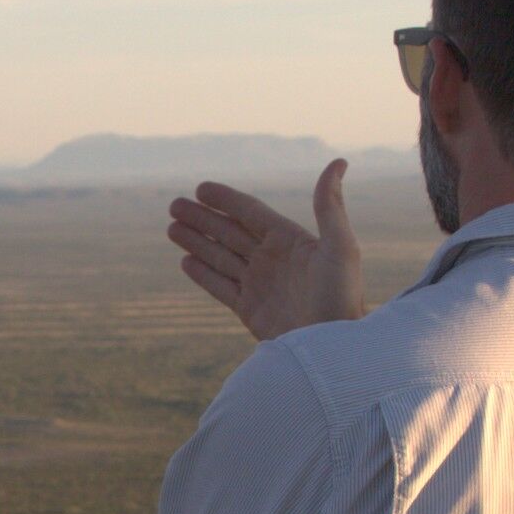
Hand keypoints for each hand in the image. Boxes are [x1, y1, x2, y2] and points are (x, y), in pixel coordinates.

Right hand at [170, 159, 361, 339]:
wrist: (333, 351)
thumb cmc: (343, 298)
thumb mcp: (340, 248)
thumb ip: (330, 206)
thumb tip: (338, 162)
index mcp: (291, 241)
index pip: (251, 213)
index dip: (225, 200)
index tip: (200, 188)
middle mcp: (273, 261)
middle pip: (229, 232)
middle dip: (202, 218)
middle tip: (173, 205)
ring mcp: (260, 286)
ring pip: (220, 257)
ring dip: (196, 242)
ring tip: (171, 228)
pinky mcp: (250, 311)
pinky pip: (221, 288)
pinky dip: (203, 275)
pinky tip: (185, 262)